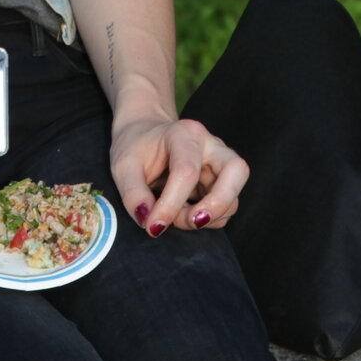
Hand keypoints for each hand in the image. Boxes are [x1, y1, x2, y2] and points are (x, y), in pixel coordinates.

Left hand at [108, 113, 247, 234]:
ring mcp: (221, 163)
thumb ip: (133, 193)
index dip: (171, 204)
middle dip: (217, 204)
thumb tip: (147, 219)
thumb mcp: (123, 166)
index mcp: (184, 134)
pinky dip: (209, 219)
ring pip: (235, 196)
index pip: (187, 171)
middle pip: (237, 171)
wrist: (146, 136)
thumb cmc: (136, 148)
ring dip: (208, 217)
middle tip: (191, 221)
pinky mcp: (223, 182)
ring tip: (177, 217)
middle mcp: (210, 145)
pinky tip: (185, 213)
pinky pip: (227, 208)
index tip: (153, 226)